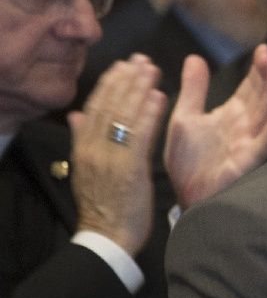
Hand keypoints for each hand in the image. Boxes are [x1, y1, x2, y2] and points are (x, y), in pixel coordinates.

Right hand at [68, 54, 165, 256]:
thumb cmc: (103, 205)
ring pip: (123, 116)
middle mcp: (94, 149)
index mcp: (83, 148)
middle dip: (126, 80)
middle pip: (109, 106)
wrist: (106, 238)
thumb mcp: (85, 170)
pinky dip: (149, 114)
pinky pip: (139, 136)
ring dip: (139, 90)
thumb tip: (75, 115)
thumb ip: (82, 140)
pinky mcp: (129, 169)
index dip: (109, 84)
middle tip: (142, 59)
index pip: (94, 107)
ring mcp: (110, 158)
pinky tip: (160, 97)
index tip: (123, 65)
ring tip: (152, 70)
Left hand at [163, 46, 266, 208]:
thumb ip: (194, 90)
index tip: (262, 50)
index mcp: (231, 114)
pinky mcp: (247, 160)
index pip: (250, 87)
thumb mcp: (184, 118)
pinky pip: (264, 142)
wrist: (184, 195)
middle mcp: (244, 126)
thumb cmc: (188, 161)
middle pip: (260, 97)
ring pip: (266, 115)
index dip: (256, 70)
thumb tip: (195, 57)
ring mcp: (248, 143)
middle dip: (265, 76)